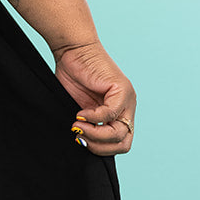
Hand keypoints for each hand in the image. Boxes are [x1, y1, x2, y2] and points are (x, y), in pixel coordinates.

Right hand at [52, 39, 135, 154]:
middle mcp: (127, 109)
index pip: (119, 144)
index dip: (99, 148)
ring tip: (78, 126)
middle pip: (124, 144)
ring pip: (120, 133)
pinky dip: (94, 118)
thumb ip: (87, 126)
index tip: (79, 139)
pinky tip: (80, 113)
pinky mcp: (122, 89)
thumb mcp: (80, 109)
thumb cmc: (72, 76)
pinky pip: (111, 114)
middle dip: (99, 146)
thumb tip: (83, 145)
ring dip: (96, 134)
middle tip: (80, 136)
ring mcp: (127, 100)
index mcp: (119, 115)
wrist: (72, 50)